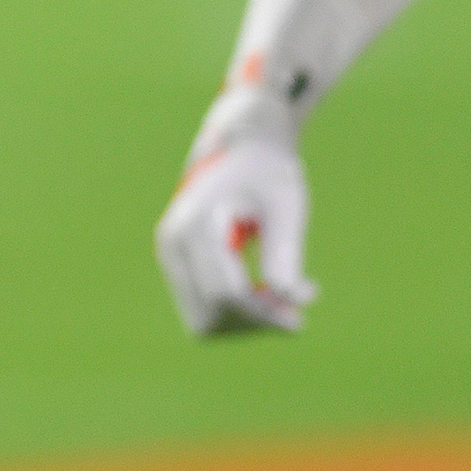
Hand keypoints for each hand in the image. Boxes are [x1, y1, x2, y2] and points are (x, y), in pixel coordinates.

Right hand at [155, 98, 314, 335]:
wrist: (242, 148)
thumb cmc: (268, 172)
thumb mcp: (285, 207)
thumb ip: (285, 253)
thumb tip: (290, 302)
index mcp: (195, 224)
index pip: (227, 294)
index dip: (266, 313)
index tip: (300, 312)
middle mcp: (172, 242)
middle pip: (212, 315)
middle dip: (256, 320)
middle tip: (294, 307)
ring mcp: (170, 254)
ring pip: (204, 322)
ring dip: (245, 321)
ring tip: (279, 298)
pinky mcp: (176, 263)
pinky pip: (202, 310)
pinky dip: (234, 313)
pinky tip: (260, 293)